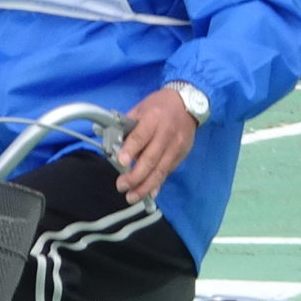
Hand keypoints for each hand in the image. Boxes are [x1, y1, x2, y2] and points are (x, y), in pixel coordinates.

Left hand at [112, 87, 197, 202]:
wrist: (188, 103)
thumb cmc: (159, 105)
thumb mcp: (140, 108)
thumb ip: (127, 126)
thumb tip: (112, 145)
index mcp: (153, 119)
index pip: (141, 137)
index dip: (131, 150)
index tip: (121, 162)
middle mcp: (166, 134)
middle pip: (151, 159)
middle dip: (135, 176)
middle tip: (121, 186)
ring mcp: (176, 146)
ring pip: (160, 170)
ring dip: (145, 186)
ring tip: (132, 197)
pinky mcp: (182, 155)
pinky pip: (168, 172)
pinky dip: (158, 184)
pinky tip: (148, 193)